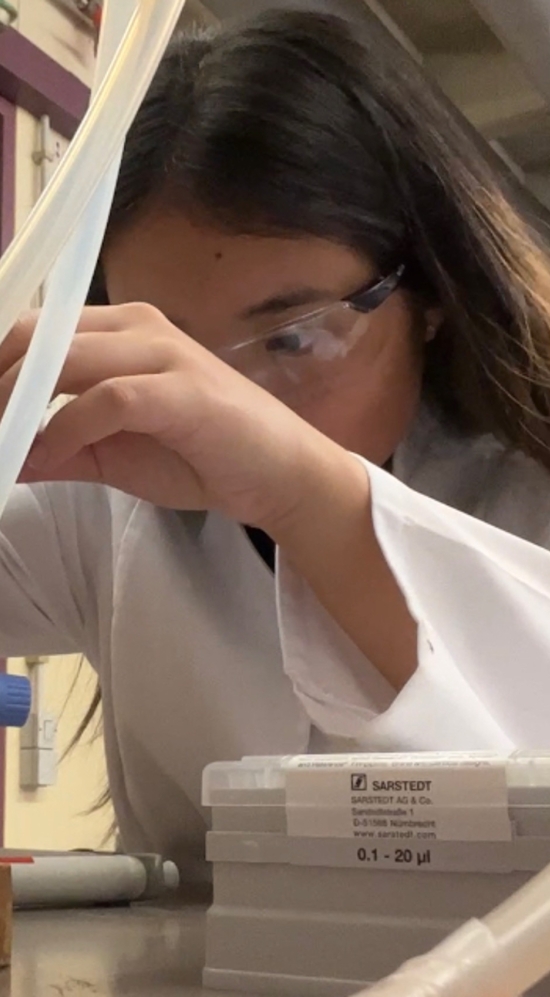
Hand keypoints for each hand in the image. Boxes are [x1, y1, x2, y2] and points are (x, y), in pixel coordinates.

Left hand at [1, 304, 341, 529]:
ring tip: (2, 443)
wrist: (280, 475)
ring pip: (65, 357)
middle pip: (36, 334)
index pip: (33, 330)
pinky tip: (55, 455)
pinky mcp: (183, 390)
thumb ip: (59, 450)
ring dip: (17, 404)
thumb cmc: (202, 458)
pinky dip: (68, 427)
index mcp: (119, 331)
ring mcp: (164, 353)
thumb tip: (4, 455)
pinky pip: (108, 398)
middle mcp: (138, 327)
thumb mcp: (113, 456)